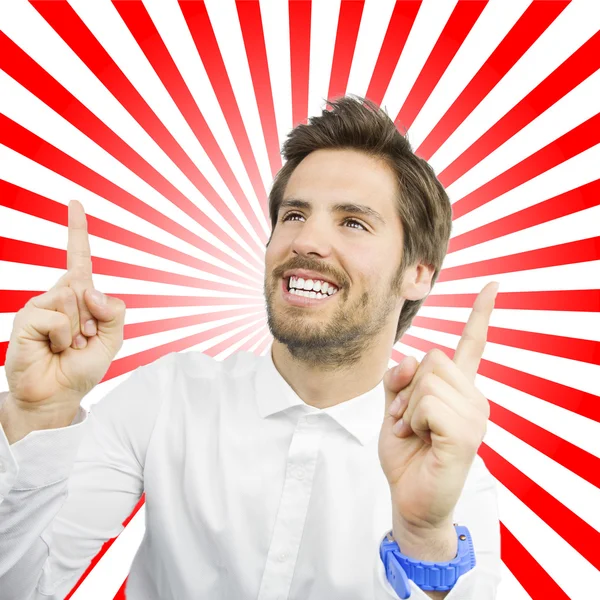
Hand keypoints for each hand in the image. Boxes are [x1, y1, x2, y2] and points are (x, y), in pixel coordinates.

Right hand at [4, 200, 125, 411]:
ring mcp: (40, 305)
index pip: (78, 258)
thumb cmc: (82, 366)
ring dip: (79, 330)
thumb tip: (90, 289)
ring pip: (73, 300)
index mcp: (79, 296)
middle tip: (83, 341)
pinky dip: (64, 337)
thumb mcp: (112, 339)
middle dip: (94, 320)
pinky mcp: (26, 318)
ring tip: (68, 346)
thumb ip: (114, 311)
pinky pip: (58, 317)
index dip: (77, 230)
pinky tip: (54, 348)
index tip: (75, 202)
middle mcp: (58, 296)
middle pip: (86, 286)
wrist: (59, 394)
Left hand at [378, 282, 498, 558]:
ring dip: (406, 407)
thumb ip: (398, 379)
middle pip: (431, 358)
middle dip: (406, 388)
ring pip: (426, 381)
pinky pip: (427, 404)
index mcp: (458, 389)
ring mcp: (473, 416)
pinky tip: (419, 438)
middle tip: (405, 418)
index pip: (472, 344)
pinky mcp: (465, 435)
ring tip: (412, 430)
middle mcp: (473, 398)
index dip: (481, 314)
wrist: (409, 496)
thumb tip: (409, 360)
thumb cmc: (406, 453)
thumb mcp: (394, 407)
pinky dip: (410, 420)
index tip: (494, 285)